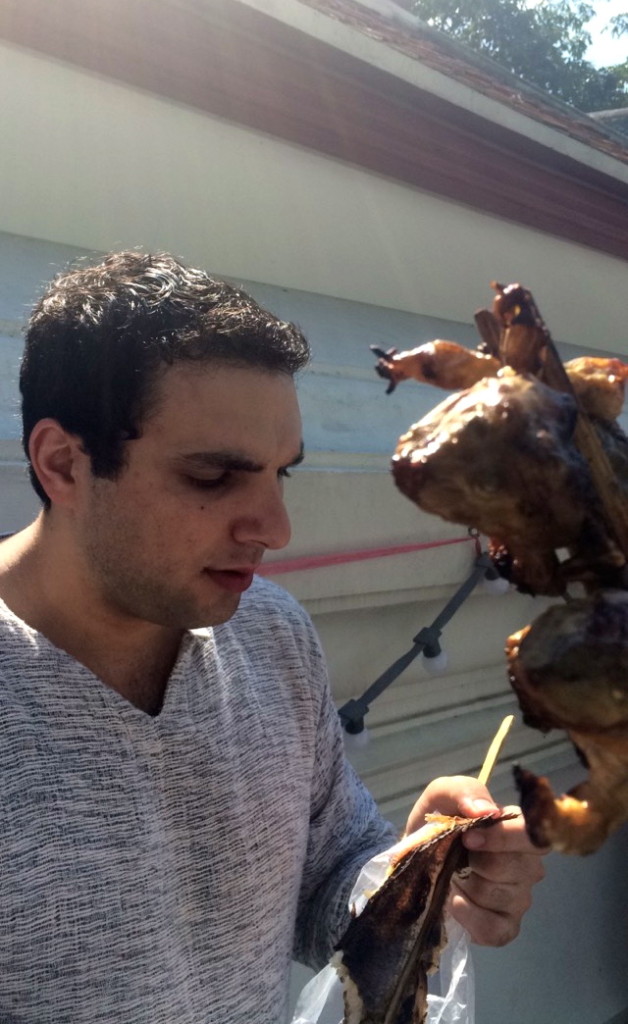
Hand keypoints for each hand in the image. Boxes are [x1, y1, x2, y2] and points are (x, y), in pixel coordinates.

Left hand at [405, 775, 546, 946]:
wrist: (415, 859)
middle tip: (458, 858)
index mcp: (518, 830)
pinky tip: (455, 903)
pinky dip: (471, 918)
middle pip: (520, 868)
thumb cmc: (437, 823)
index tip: (469, 838)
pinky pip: (497, 930)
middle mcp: (527, 865)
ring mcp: (518, 898)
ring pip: (505, 897)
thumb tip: (487, 810)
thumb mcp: (441, 796)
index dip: (505, 838)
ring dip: (470, 887)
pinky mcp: (504, 927)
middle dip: (480, 863)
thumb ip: (464, 792)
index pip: (535, 836)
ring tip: (454, 878)